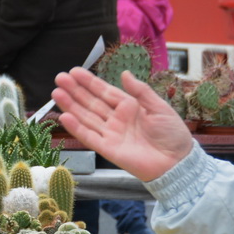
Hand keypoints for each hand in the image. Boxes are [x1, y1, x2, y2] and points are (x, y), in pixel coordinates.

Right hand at [51, 66, 195, 181]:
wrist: (177, 161)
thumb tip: (124, 73)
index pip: (105, 91)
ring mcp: (111, 134)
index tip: (74, 71)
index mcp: (129, 106)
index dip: (89, 82)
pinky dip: (76, 128)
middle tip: (59, 78)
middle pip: (91, 102)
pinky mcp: (108, 149)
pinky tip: (64, 117)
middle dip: (75, 91)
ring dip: (71, 106)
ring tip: (56, 93)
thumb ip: (140, 91)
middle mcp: (116, 119)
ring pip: (86, 117)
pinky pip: (89, 137)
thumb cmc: (172, 134)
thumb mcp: (159, 107)